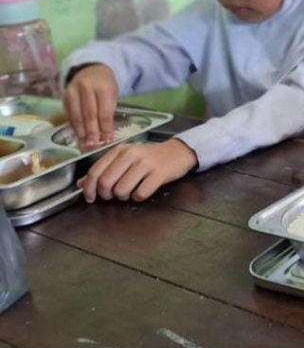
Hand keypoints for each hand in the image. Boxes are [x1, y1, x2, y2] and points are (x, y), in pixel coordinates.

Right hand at [63, 64, 118, 149]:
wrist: (91, 70)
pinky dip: (74, 127)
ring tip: (85, 145)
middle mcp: (86, 88)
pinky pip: (69, 114)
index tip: (107, 140)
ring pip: (77, 116)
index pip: (104, 112)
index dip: (105, 128)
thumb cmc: (105, 86)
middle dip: (91, 133)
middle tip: (93, 146)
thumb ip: (109, 113)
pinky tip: (78, 136)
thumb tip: (106, 136)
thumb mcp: (113, 96)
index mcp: (103, 88)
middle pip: (89, 115)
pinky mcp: (64, 96)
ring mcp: (73, 92)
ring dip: (81, 133)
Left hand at [77, 139, 197, 202]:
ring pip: (122, 190)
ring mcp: (146, 164)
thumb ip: (104, 169)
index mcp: (120, 150)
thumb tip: (81, 183)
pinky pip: (140, 193)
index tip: (90, 197)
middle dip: (107, 195)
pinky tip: (143, 190)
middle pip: (106, 182)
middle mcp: (131, 155)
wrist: (178, 152)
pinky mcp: (160, 174)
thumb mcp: (125, 158)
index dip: (89, 188)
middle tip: (113, 195)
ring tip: (130, 191)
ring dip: (124, 196)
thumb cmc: (149, 157)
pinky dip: (139, 197)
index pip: (95, 171)